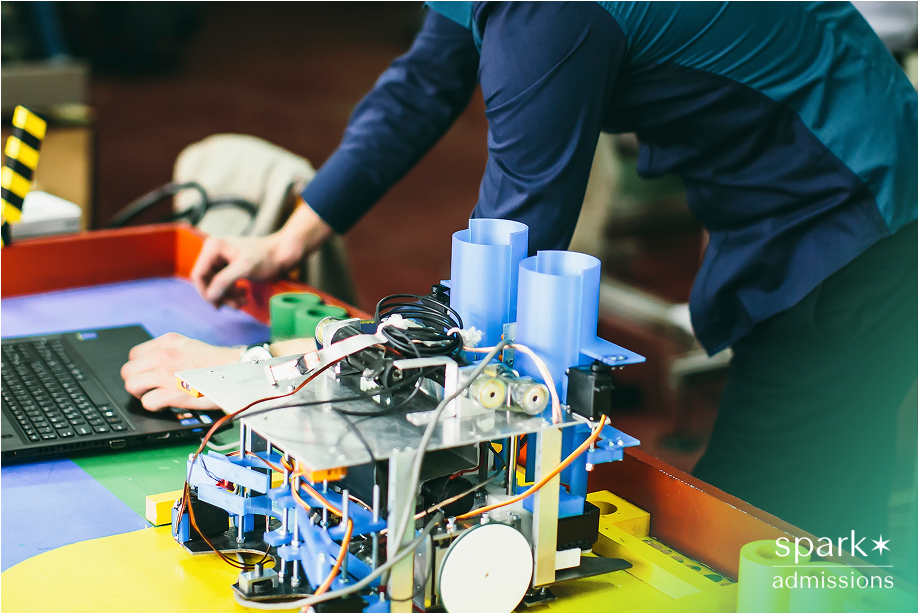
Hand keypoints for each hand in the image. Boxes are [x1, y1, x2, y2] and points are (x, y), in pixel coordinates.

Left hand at [121, 333, 241, 411]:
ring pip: (132, 386)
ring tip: (156, 396)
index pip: (134, 355)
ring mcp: (166, 373)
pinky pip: (147, 402)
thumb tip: (152, 365)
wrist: (238, 371)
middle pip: (128, 371)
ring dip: (142, 394)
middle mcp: (163, 355)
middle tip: (150, 388)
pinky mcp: (172, 393)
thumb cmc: (219, 362)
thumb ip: (169, 352)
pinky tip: (166, 404)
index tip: (148, 375)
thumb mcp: (190, 346)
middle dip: (137, 382)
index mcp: (168, 342)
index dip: (140, 368)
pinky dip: (154, 406)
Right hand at [190, 200, 332, 306]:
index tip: (219, 306)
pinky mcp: (228, 266)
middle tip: (236, 306)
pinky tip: (243, 296)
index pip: (198, 275)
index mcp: (213, 247)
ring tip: (242, 302)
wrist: (283, 254)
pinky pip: (223, 284)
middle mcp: (213, 251)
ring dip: (227, 297)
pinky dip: (232, 293)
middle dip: (220, 296)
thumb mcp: (245, 268)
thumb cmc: (266, 258)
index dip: (206, 293)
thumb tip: (209, 296)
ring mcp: (220, 259)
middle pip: (206, 281)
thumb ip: (224, 281)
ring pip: (215, 285)